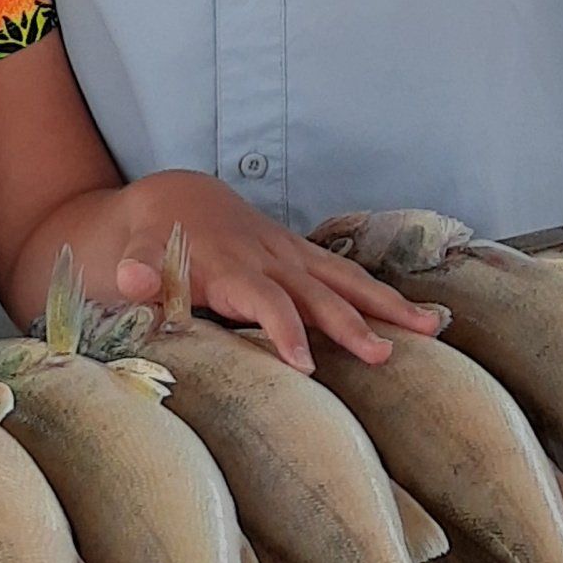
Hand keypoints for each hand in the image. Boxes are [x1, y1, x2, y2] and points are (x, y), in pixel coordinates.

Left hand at [112, 172, 442, 372]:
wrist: (174, 198)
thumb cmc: (153, 238)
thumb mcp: (134, 251)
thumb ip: (137, 268)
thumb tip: (132, 280)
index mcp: (230, 266)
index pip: (264, 299)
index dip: (284, 329)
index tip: (305, 364)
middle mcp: (268, 258)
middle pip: (317, 292)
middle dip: (351, 323)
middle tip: (384, 355)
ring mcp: (290, 255)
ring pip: (344, 279)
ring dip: (385, 304)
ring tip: (430, 328)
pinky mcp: (301, 256)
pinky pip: (346, 275)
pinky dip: (382, 294)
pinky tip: (420, 318)